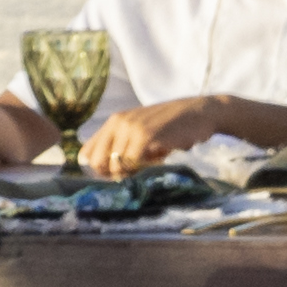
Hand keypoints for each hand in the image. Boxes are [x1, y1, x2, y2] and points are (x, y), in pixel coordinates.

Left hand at [91, 96, 228, 171]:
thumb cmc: (171, 126)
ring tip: (153, 159)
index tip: (116, 174)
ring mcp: (130, 127)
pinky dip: (145, 166)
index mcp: (113, 122)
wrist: (199, 112)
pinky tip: (160, 157)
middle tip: (135, 172)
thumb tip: (102, 171)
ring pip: (117, 164)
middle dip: (113, 173)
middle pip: (97, 162)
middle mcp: (117, 122)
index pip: (87, 152)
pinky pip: (133, 161)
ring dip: (134, 170)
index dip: (98, 170)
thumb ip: (122, 145)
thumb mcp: (141, 131)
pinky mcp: (145, 135)